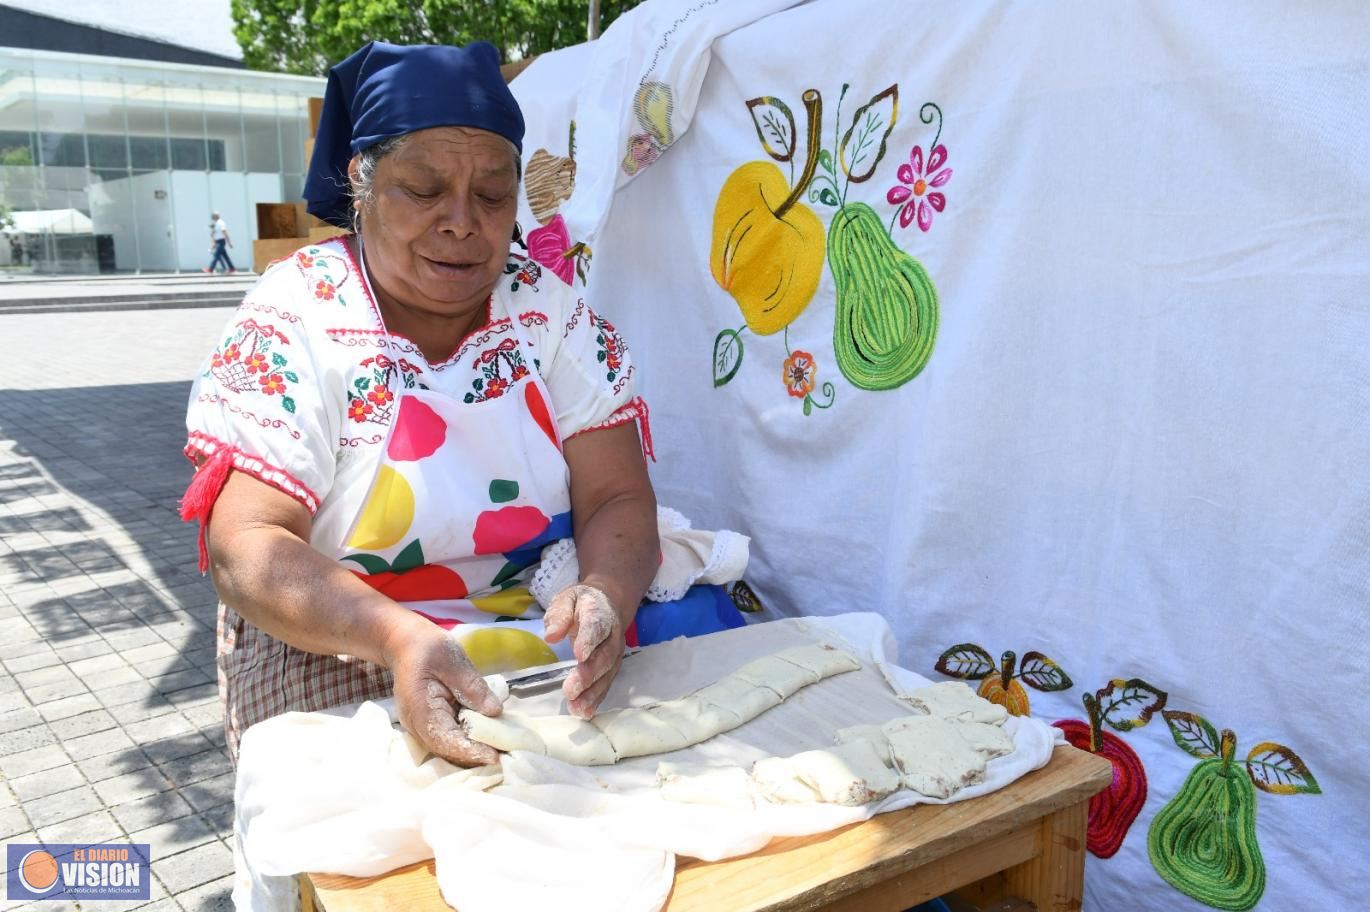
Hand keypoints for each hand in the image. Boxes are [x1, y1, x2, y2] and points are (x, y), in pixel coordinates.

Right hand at [385, 622, 502, 765]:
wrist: (406, 646)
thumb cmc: (427, 648)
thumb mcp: (452, 659)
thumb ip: (472, 685)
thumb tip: (494, 711)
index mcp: (419, 709)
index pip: (444, 739)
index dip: (469, 750)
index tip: (494, 756)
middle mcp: (416, 726)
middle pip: (446, 751)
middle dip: (475, 756)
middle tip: (506, 756)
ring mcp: (421, 729)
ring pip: (447, 750)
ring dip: (473, 752)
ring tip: (502, 751)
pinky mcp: (430, 726)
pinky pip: (449, 741)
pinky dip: (468, 743)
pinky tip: (490, 740)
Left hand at [544, 584, 624, 717]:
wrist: (607, 604)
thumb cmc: (581, 603)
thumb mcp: (566, 599)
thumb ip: (559, 615)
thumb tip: (551, 636)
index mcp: (599, 613)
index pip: (597, 626)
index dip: (589, 640)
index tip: (578, 655)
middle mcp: (612, 635)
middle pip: (604, 656)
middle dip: (589, 674)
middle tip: (571, 689)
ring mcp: (615, 653)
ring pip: (607, 674)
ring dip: (593, 692)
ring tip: (577, 707)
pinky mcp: (612, 668)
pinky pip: (606, 684)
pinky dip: (596, 699)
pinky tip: (585, 712)